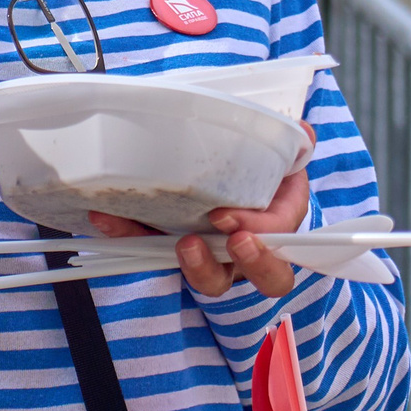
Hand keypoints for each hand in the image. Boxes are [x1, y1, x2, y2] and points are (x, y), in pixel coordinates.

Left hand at [88, 155, 314, 300]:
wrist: (240, 171)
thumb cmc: (266, 170)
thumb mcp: (283, 155)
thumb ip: (293, 143)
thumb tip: (304, 130)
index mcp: (277, 227)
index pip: (274, 245)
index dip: (259, 245)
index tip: (232, 227)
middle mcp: (245, 251)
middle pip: (239, 279)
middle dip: (215, 266)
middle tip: (194, 243)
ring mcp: (211, 252)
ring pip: (203, 276)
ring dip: (180, 262)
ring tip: (166, 240)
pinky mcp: (172, 244)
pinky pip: (151, 248)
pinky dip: (127, 235)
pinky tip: (105, 217)